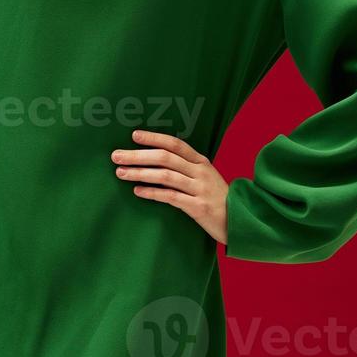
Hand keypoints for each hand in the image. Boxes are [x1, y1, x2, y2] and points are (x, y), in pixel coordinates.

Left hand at [112, 128, 230, 244]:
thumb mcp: (204, 177)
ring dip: (140, 173)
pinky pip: (171, 197)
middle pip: (165, 157)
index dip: (154, 137)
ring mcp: (200, 189)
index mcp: (201, 161)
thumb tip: (153, 159)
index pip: (174, 144)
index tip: (134, 135)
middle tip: (116, 156)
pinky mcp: (199, 207)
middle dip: (138, 155)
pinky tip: (138, 191)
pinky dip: (152, 193)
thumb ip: (185, 167)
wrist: (241, 221)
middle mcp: (200, 172)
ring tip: (121, 173)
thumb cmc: (217, 198)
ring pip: (165, 176)